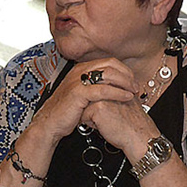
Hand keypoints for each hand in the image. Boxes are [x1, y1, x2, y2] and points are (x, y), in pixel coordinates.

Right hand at [22, 59, 150, 151]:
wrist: (50, 124)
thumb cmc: (66, 112)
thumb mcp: (82, 95)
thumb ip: (94, 87)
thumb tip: (112, 86)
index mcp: (81, 69)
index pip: (108, 62)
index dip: (124, 70)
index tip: (133, 80)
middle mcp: (79, 71)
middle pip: (110, 65)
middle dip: (127, 75)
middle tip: (136, 86)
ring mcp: (79, 80)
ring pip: (109, 74)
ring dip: (125, 83)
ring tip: (134, 92)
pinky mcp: (79, 92)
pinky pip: (103, 89)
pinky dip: (118, 93)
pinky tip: (126, 98)